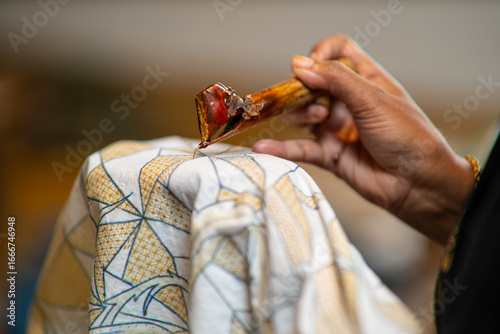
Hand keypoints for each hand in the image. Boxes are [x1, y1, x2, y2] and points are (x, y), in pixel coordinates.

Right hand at [252, 35, 473, 244]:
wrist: (417, 184)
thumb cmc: (408, 137)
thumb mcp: (373, 100)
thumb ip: (336, 80)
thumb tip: (300, 64)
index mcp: (366, 80)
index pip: (338, 53)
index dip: (321, 53)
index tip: (312, 63)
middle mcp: (349, 102)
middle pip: (312, 84)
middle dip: (304, 88)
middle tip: (308, 96)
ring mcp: (337, 128)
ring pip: (302, 114)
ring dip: (300, 113)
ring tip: (317, 119)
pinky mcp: (329, 153)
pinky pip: (300, 148)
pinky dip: (282, 148)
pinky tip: (264, 147)